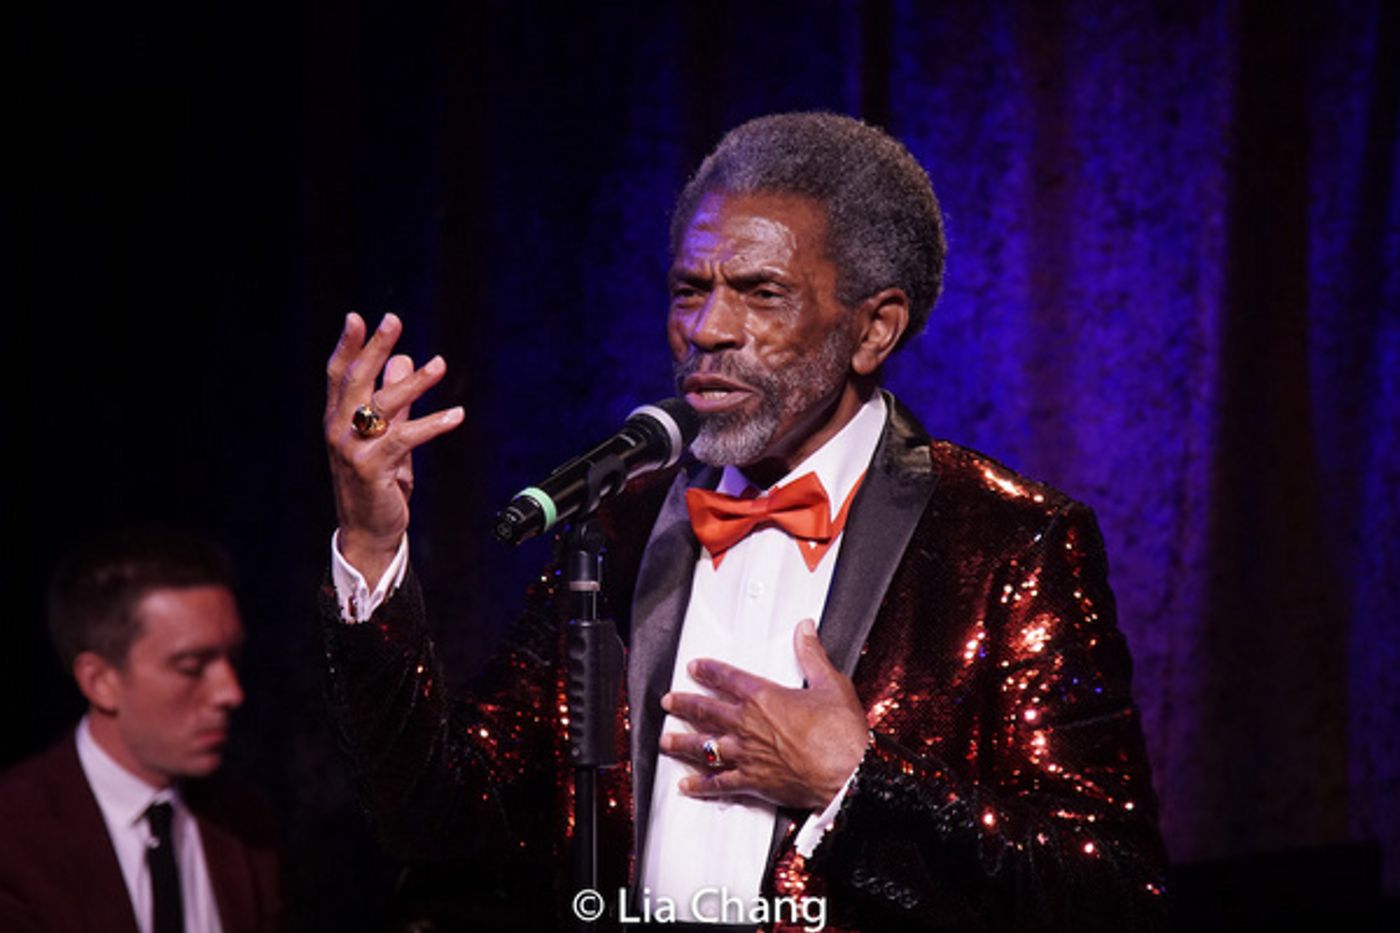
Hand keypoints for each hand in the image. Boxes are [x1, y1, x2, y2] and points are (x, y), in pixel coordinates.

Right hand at [324, 312, 463, 582]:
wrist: (369, 532)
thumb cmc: (377, 483)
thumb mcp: (387, 435)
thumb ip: (395, 399)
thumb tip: (403, 359)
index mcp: (337, 420)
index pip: (338, 375)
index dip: (347, 346)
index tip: (356, 318)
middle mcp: (338, 431)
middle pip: (355, 380)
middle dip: (374, 347)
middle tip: (392, 320)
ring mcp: (352, 450)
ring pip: (382, 406)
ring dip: (413, 383)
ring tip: (440, 364)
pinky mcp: (372, 469)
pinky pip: (405, 438)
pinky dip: (433, 424)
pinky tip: (457, 415)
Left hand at [660, 619, 868, 810]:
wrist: (847, 776)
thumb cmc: (841, 735)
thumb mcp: (830, 684)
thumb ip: (812, 655)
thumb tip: (805, 630)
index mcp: (764, 698)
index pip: (727, 678)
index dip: (709, 670)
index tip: (695, 667)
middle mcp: (748, 725)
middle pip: (706, 711)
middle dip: (684, 704)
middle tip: (669, 701)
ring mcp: (746, 755)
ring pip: (705, 746)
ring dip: (683, 742)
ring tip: (666, 740)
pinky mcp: (752, 782)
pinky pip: (719, 784)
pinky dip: (701, 785)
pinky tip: (688, 785)